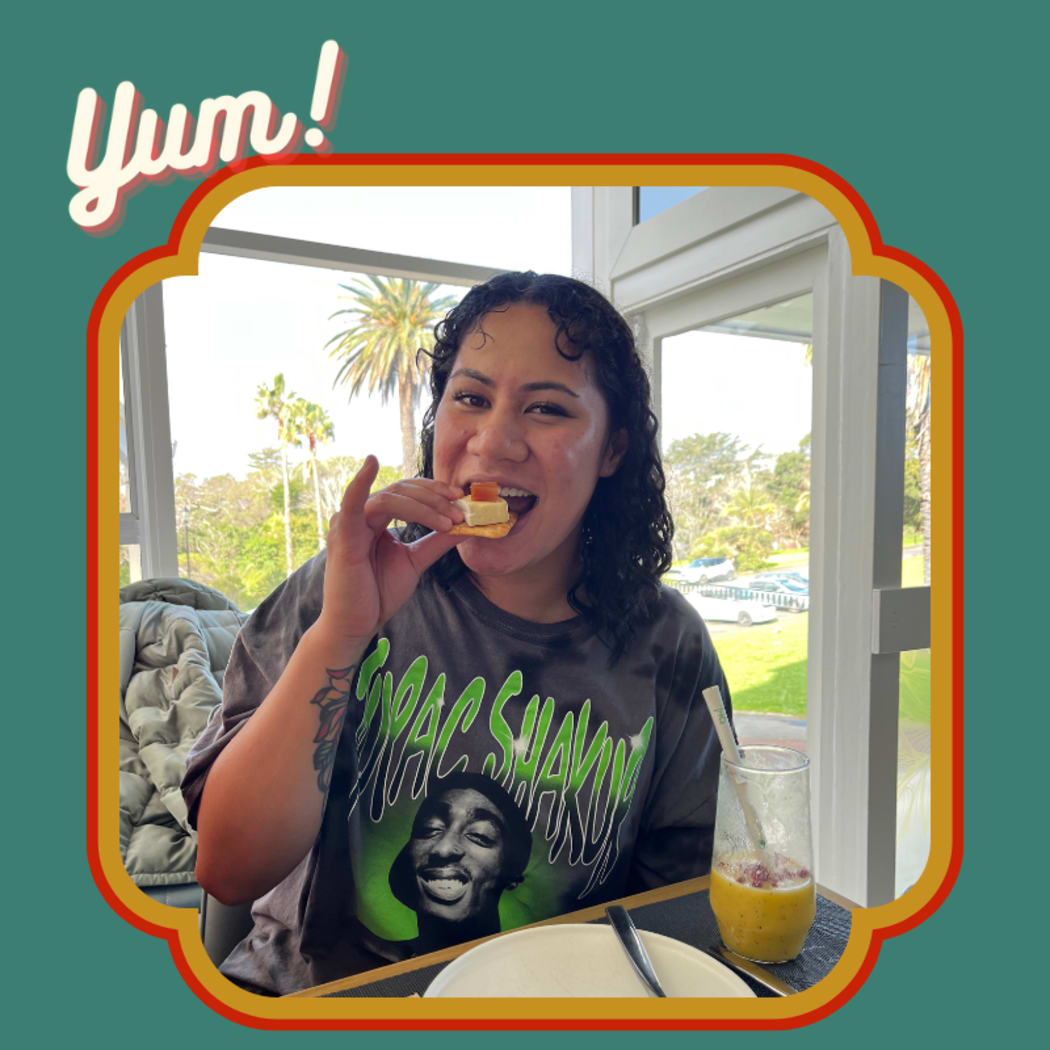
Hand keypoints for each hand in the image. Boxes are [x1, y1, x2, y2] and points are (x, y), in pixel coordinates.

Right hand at [314, 456, 465, 648]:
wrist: (357, 624)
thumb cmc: (379, 593)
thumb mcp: (415, 561)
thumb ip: (438, 542)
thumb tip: (469, 526)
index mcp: (377, 519)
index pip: (408, 493)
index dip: (434, 492)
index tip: (461, 499)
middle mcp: (363, 516)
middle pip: (402, 491)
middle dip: (435, 499)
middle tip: (460, 511)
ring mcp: (351, 523)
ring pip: (390, 498)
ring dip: (423, 506)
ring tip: (448, 523)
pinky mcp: (343, 536)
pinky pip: (352, 503)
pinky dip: (360, 481)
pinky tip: (371, 463)